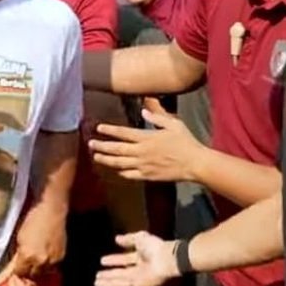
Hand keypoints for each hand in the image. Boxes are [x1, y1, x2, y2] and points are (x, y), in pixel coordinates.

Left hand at [13, 200, 66, 275]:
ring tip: (37, 260)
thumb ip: (19, 253)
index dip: (17, 270)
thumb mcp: (20, 237)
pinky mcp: (62, 257)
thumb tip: (17, 263)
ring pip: (44, 272)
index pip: (20, 273)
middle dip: (28, 271)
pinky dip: (49, 264)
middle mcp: (40, 261)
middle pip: (32, 275)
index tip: (16, 268)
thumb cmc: (32, 220)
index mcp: (27, 256)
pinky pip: (53, 267)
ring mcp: (53, 260)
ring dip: (39, 269)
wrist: (51, 212)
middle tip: (26, 265)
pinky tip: (46, 256)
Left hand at [89, 107, 204, 182]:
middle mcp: (142, 152)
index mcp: (147, 138)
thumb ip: (158, 116)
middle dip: (101, 146)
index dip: (109, 130)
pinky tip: (114, 169)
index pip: (123, 133)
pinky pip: (129, 175)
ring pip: (119, 163)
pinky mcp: (148, 176)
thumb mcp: (174, 124)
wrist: (196, 164)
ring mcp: (143, 165)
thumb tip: (144, 110)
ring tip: (95, 156)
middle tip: (90, 143)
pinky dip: (120, 172)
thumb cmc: (186, 142)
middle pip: (116, 149)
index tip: (99, 128)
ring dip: (105, 159)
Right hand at [94, 231, 179, 285]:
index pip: (125, 260)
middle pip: (122, 275)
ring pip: (122, 284)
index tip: (102, 260)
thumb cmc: (156, 247)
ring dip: (109, 284)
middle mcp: (141, 270)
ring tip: (97, 282)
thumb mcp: (140, 238)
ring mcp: (141, 280)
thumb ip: (128, 238)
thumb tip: (116, 238)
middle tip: (96, 277)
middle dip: (108, 276)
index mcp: (142, 258)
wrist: (166, 259)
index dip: (113, 260)